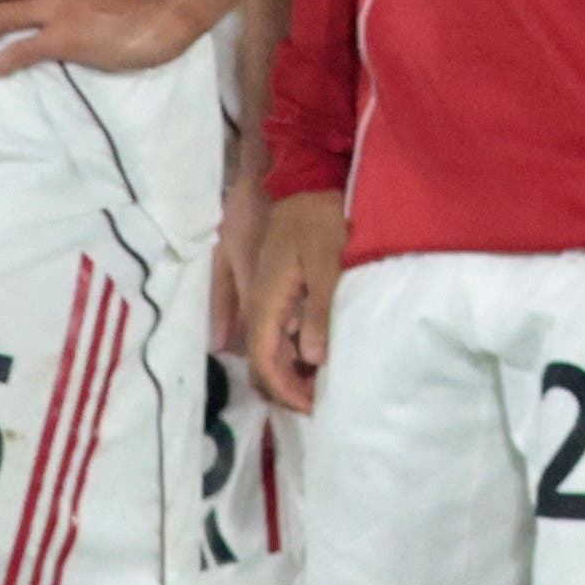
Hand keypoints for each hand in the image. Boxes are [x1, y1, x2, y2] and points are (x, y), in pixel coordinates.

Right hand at [237, 184, 346, 412]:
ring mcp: (263, 296)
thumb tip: (311, 359)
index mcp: (266, 300)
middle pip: (261, 361)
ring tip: (322, 386)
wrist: (305, 178)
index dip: (285, 389)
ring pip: (268, 348)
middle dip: (286, 388)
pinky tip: (315, 358)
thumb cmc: (318, 217)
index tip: (313, 406)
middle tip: (320, 402)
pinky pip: (276, 331)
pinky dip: (292, 351)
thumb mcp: (327, 263)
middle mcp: (257, 303)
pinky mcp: (275, 289)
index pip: (264, 360)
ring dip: (290, 372)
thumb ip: (319, 310)